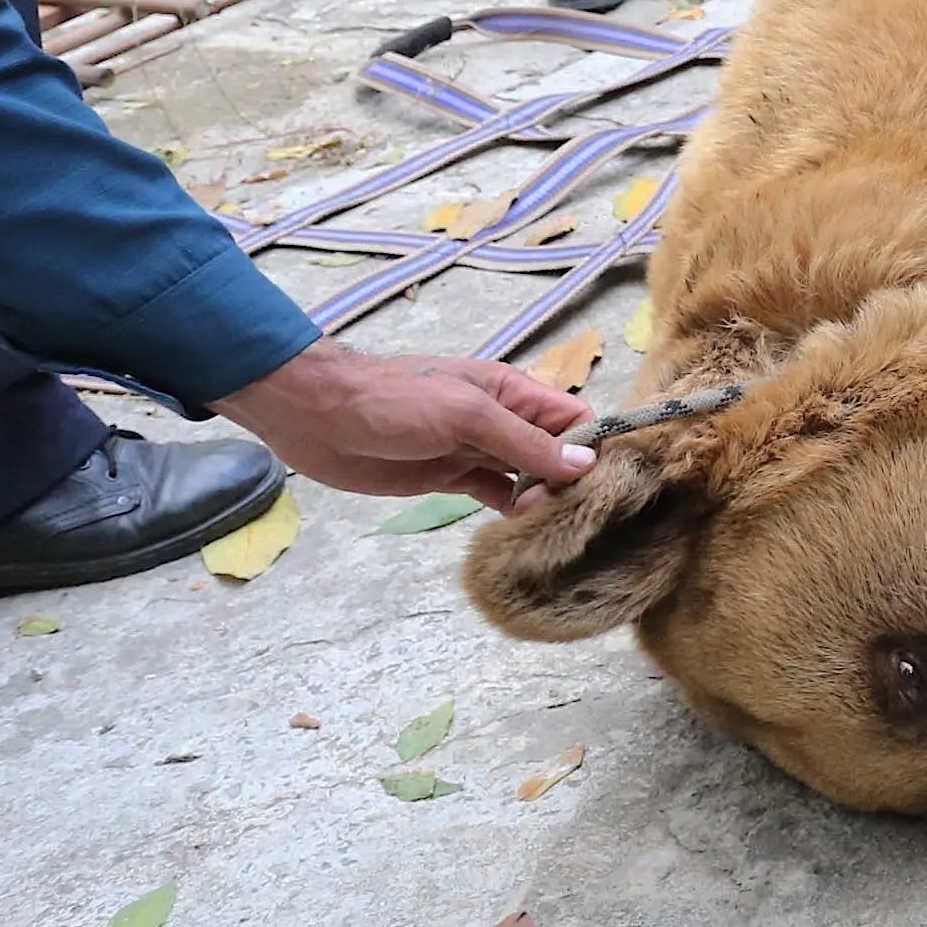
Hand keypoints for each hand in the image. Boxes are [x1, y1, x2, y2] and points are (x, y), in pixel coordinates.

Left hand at [212, 339, 594, 510]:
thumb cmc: (397, 401)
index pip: (574, 418)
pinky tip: (520, 533)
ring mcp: (476, 451)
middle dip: (571, 481)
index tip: (606, 487)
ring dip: (542, 502)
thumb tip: (584, 464)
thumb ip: (524, 441)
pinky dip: (512, 513)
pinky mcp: (451, 479)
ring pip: (528, 478)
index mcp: (512, 392)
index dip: (594, 447)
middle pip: (556, 452)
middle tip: (575, 521)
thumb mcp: (467, 414)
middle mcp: (502, 421)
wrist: (321, 416)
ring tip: (552, 533)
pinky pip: (496, 496)